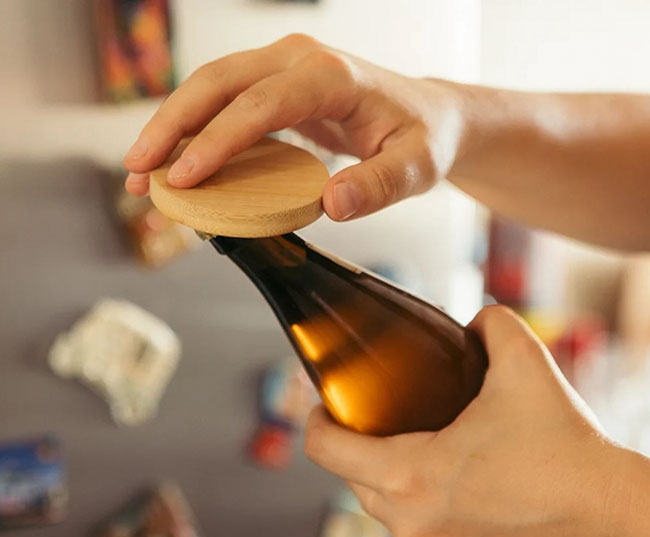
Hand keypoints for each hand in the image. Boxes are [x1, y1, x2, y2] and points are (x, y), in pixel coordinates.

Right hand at [123, 34, 461, 220]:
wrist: (427, 116)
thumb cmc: (422, 139)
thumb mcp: (416, 167)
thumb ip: (381, 185)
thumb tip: (333, 206)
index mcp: (331, 75)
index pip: (261, 104)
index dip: (218, 140)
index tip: (184, 178)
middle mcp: (299, 60)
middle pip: (218, 82)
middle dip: (171, 126)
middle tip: (138, 171)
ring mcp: (283, 68)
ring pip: (210, 86)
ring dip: (171, 127)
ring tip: (141, 172)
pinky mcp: (274, 86)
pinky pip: (223, 102)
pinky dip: (193, 130)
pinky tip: (175, 163)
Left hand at [304, 305, 644, 536]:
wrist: (612, 513)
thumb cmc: (563, 446)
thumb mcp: (523, 361)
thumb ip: (488, 323)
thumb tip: (473, 320)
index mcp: (410, 475)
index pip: (326, 449)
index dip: (316, 421)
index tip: (323, 405)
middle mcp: (412, 524)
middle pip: (353, 478)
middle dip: (358, 445)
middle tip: (380, 418)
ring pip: (386, 509)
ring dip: (391, 478)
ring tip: (420, 447)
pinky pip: (421, 533)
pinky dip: (424, 508)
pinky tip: (451, 485)